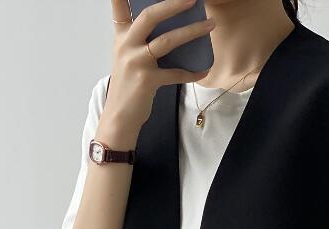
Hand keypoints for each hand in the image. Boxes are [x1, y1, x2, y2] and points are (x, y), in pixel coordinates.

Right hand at [106, 0, 215, 132]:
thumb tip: (173, 27)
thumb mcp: (129, 58)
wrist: (120, 117)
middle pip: (150, 16)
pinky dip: (191, 73)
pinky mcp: (147, 80)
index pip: (120, 7)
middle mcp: (126, 45)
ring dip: (191, 32)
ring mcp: (136, 62)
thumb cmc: (129, 86)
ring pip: (167, 41)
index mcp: (122, 37)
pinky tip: (203, 71)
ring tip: (209, 25)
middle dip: (173, 5)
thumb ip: (142, 41)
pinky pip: (175, 73)